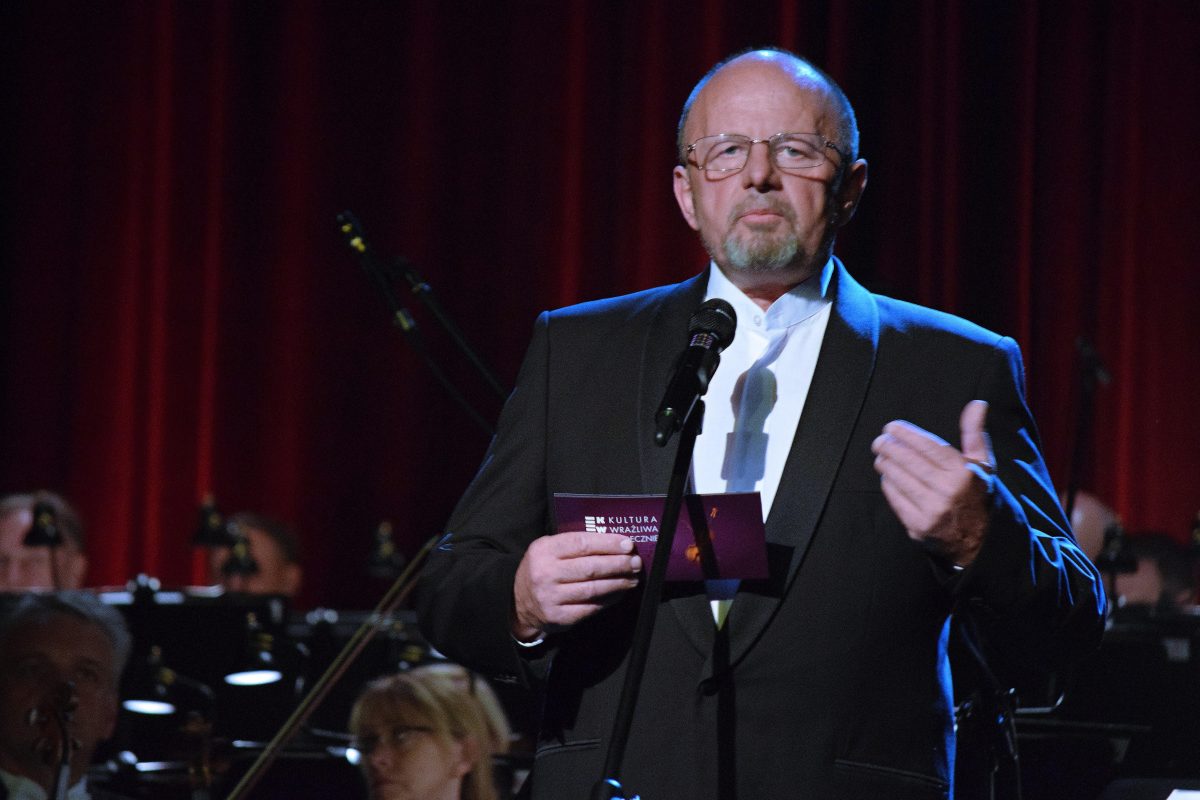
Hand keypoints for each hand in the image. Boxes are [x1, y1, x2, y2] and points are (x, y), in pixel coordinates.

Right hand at [512, 531, 642, 640]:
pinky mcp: (559, 617)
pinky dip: (609, 600)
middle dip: (618, 564)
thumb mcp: (548, 549)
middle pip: (590, 567)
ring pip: (593, 589)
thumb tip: (614, 543)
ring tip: (633, 578)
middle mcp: (545, 573)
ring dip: (618, 583)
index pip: (581, 543)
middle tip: (635, 562)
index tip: (628, 544)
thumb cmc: (542, 569)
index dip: (608, 543)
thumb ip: (574, 544)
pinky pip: (591, 607)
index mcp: (544, 550)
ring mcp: (551, 597)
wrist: (518, 602)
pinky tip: (619, 593)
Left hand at [871, 400, 994, 565]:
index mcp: (963, 473)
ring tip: (881, 457)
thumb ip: (974, 433)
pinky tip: (887, 476)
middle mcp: (947, 491)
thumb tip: (977, 404)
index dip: (905, 434)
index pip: (927, 447)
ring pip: (898, 478)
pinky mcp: (918, 526)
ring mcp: (931, 510)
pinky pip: (895, 499)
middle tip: (880, 441)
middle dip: (889, 447)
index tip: (891, 427)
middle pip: (908, 461)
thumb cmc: (976, 494)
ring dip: (885, 464)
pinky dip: (889, 485)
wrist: (980, 541)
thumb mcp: (982, 464)